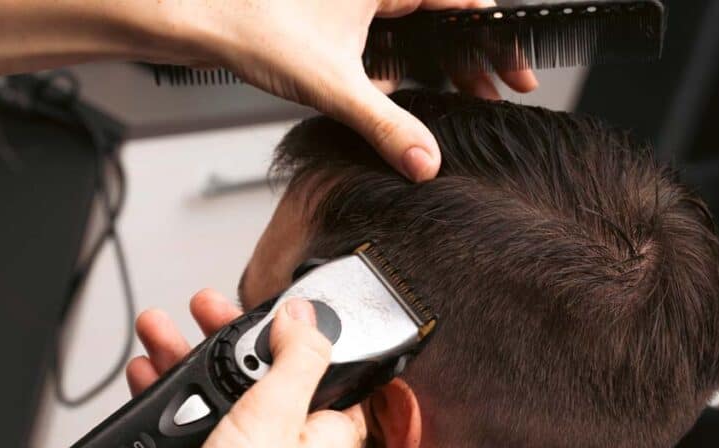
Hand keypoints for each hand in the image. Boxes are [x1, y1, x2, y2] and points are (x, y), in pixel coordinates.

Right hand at [125, 290, 366, 447]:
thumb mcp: (278, 413)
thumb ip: (299, 357)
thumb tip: (308, 316)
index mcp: (330, 432)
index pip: (327, 367)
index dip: (298, 331)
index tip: (267, 306)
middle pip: (269, 374)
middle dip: (233, 338)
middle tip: (203, 309)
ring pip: (228, 397)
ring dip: (195, 359)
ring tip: (161, 330)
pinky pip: (199, 426)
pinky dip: (175, 398)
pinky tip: (151, 376)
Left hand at [151, 0, 537, 180]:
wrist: (202, 21)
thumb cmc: (257, 28)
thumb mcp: (334, 86)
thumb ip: (385, 126)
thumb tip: (425, 161)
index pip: (464, 3)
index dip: (496, 42)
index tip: (516, 75)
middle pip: (446, 19)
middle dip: (473, 59)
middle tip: (496, 95)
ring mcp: (356, 3)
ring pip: (417, 30)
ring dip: (440, 64)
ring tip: (463, 99)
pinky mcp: (337, 18)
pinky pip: (386, 40)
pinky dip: (402, 66)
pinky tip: (400, 96)